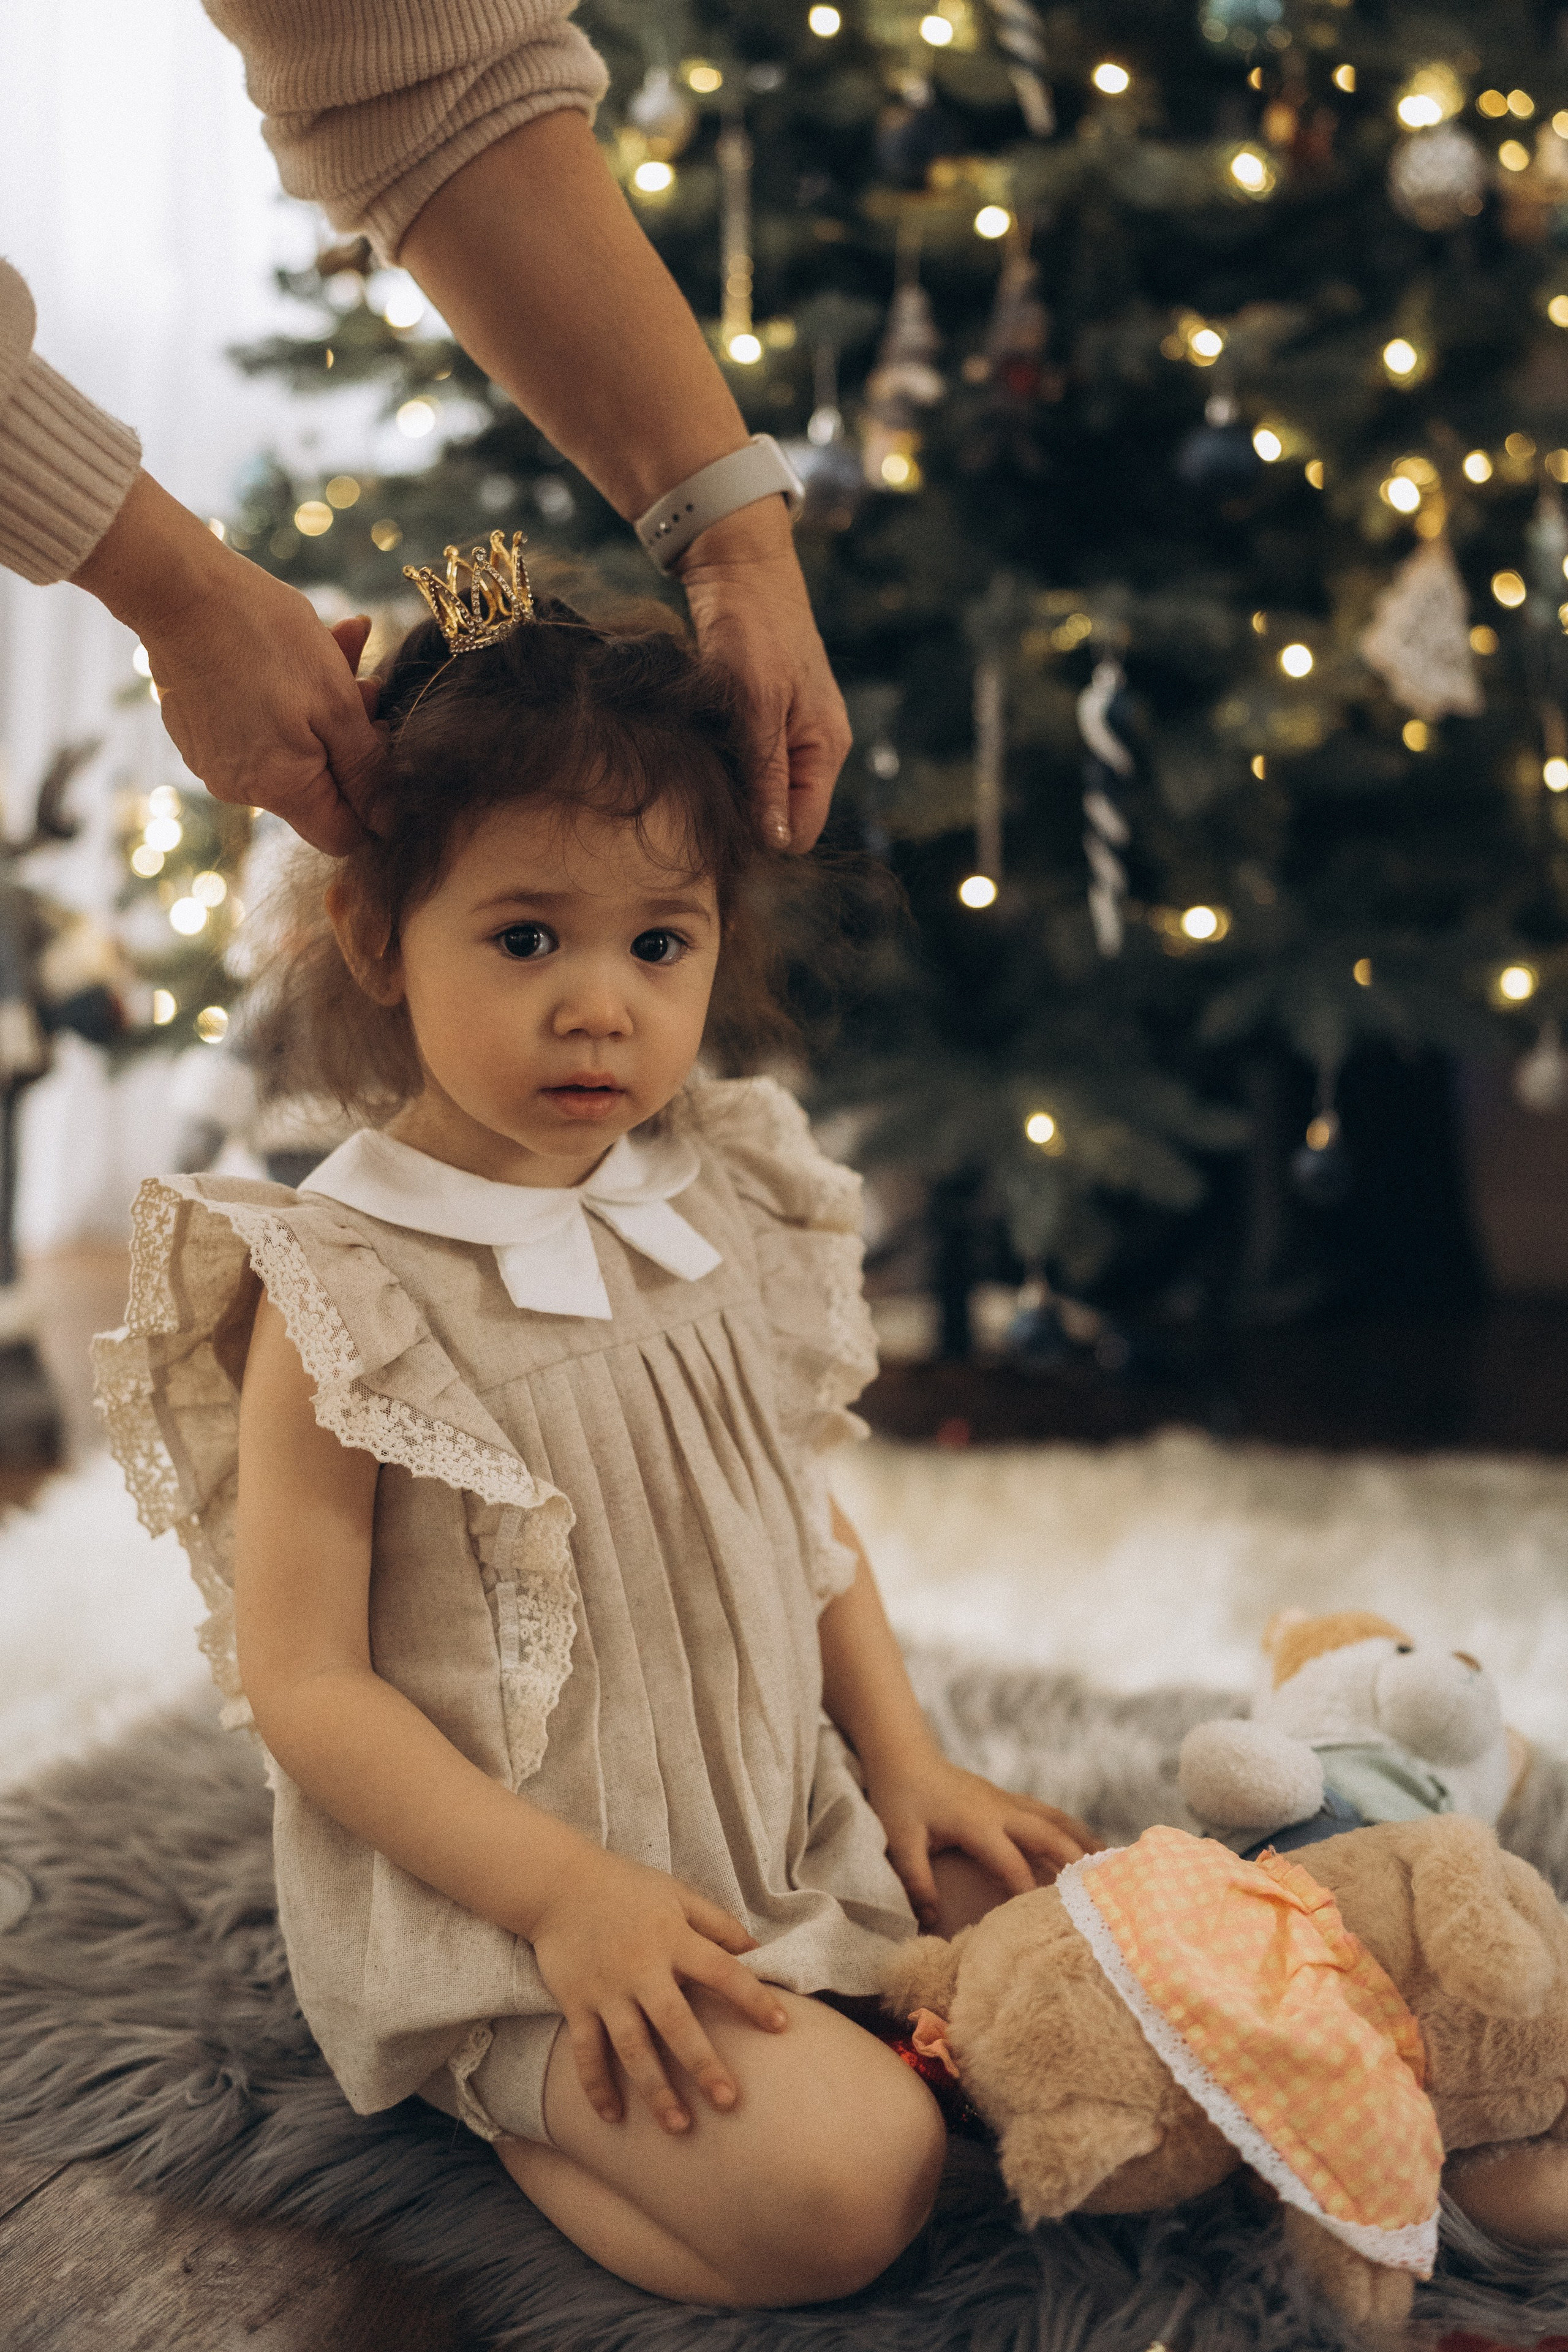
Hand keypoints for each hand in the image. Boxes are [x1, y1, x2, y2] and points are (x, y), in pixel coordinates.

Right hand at [72, 471, 390, 853]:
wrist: (179, 588)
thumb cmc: (265, 638)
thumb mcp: (337, 702)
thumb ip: (366, 769)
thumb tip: (387, 822)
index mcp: (281, 790)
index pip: (343, 836)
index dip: (375, 803)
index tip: (383, 748)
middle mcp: (241, 790)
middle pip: (319, 788)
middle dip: (351, 739)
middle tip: (367, 684)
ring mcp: (214, 762)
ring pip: (292, 752)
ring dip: (323, 710)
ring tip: (336, 648)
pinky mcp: (199, 734)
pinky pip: (258, 731)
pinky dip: (284, 701)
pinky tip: (293, 651)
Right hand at [528, 1845, 788, 2133]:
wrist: (559, 1884)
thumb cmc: (627, 1888)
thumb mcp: (678, 1895)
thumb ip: (718, 1924)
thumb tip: (759, 1951)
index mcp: (674, 1939)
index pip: (723, 1971)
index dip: (753, 1998)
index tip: (781, 2026)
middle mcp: (642, 1969)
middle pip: (677, 2024)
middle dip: (702, 2064)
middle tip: (728, 2102)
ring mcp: (607, 1990)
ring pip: (633, 2048)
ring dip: (655, 2090)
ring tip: (679, 2127)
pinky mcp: (576, 2003)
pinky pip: (586, 2051)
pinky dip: (596, 2085)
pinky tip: (613, 2116)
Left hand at [676, 500, 849, 853]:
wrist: (739, 569)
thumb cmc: (754, 628)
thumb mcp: (758, 705)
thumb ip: (768, 774)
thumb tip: (775, 841)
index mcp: (826, 749)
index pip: (802, 830)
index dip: (763, 836)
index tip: (718, 822)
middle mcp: (814, 748)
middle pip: (782, 815)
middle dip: (744, 813)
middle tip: (700, 791)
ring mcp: (791, 735)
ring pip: (761, 792)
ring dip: (730, 788)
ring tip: (698, 763)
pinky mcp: (765, 721)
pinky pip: (747, 764)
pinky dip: (723, 763)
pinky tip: (700, 746)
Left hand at [865, 1748, 1102, 1929]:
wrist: (904, 1756)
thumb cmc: (900, 1800)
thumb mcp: (901, 1841)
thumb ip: (916, 1881)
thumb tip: (930, 1922)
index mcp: (977, 1822)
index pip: (1011, 1862)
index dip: (1029, 1892)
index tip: (1047, 1919)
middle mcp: (1000, 1809)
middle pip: (1048, 1834)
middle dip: (1075, 1861)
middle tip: (1104, 1889)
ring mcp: (1007, 1800)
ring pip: (1055, 1818)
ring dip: (1082, 1839)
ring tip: (1113, 1863)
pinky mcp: (1007, 1798)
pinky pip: (1047, 1812)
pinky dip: (1071, 1827)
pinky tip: (1087, 1843)